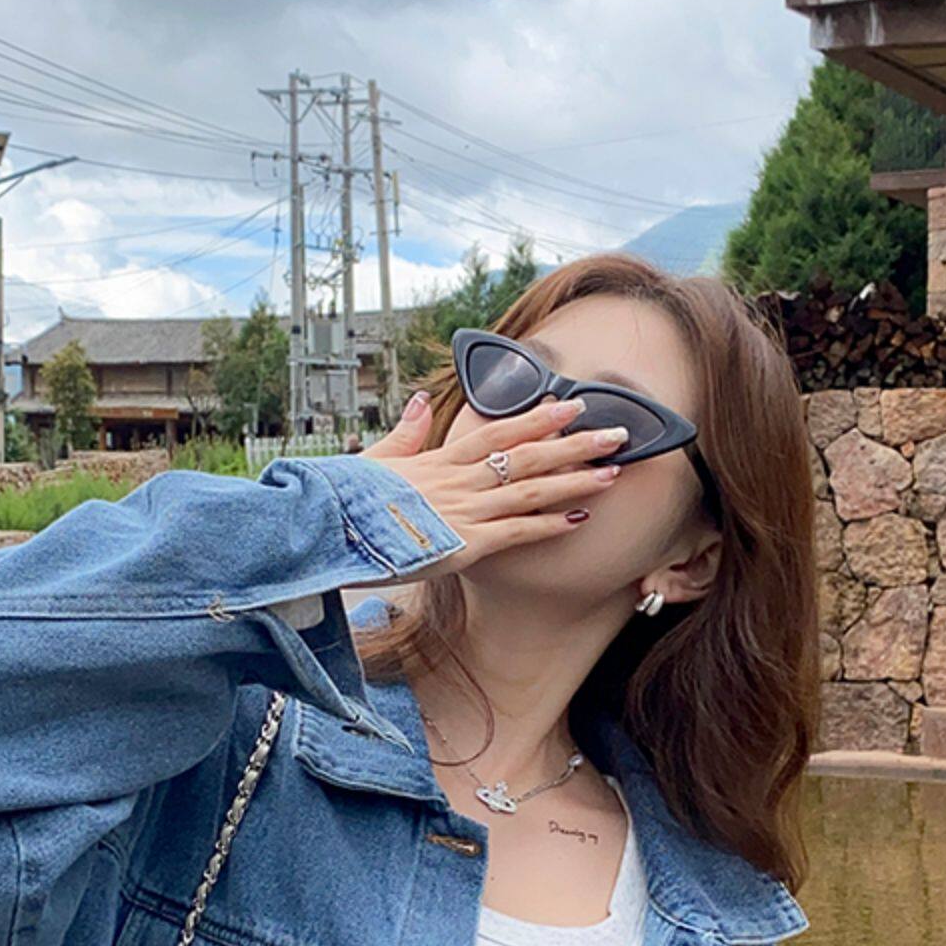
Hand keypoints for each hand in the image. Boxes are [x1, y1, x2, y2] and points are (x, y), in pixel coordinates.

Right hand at [360, 390, 626, 582]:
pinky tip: (578, 520)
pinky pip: (516, 532)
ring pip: (531, 490)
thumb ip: (405, 432)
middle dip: (575, 443)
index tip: (572, 405)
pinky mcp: (464, 544)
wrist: (328, 529)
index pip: (499, 432)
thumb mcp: (376, 460)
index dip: (538, 418)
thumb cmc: (348, 500)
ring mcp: (464, 510)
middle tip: (616, 434)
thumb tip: (421, 401)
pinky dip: (548, 525)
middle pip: (528, 455)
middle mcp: (459, 480)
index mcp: (440, 460)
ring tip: (612, 473)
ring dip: (574, 481)